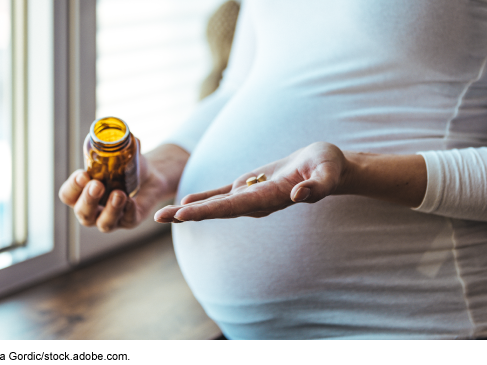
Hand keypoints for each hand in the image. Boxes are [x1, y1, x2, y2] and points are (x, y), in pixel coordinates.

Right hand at [59, 153, 168, 231]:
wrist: (150, 176)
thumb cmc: (125, 166)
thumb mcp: (119, 153)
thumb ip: (117, 143)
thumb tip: (123, 134)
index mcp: (81, 193)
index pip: (67, 195)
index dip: (72, 187)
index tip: (83, 174)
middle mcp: (92, 210)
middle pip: (83, 212)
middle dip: (88, 199)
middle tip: (97, 185)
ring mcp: (110, 218)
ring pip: (104, 223)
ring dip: (110, 209)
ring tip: (119, 194)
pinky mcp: (129, 221)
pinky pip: (127, 221)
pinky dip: (128, 212)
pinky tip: (131, 201)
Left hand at [154, 142, 347, 221]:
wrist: (326, 167)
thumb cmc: (328, 167)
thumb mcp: (327, 172)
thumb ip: (316, 186)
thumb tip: (300, 196)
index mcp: (270, 198)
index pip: (234, 206)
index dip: (208, 210)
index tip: (184, 214)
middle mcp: (255, 202)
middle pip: (216, 210)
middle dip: (187, 214)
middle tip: (157, 217)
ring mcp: (250, 195)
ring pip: (215, 204)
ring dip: (189, 210)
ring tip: (162, 214)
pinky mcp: (249, 186)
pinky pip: (222, 193)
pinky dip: (203, 198)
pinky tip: (184, 202)